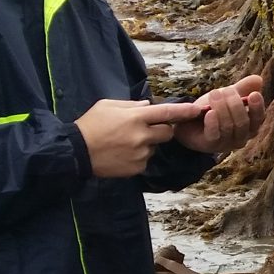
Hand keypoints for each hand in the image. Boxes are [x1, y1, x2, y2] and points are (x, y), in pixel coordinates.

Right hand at [74, 99, 204, 177]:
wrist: (75, 153)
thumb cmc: (90, 125)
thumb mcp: (108, 106)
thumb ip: (131, 105)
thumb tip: (148, 105)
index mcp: (136, 117)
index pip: (167, 113)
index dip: (184, 111)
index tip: (197, 109)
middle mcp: (142, 136)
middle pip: (168, 133)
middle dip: (161, 130)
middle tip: (144, 129)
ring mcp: (140, 153)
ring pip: (155, 147)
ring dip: (147, 144)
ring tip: (124, 143)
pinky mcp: (137, 167)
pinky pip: (145, 160)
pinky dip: (138, 157)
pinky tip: (122, 154)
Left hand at [174, 74, 268, 155]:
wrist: (189, 121)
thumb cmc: (212, 108)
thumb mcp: (227, 96)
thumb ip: (243, 88)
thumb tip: (259, 79)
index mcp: (249, 125)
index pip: (258, 118)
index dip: (257, 107)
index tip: (254, 94)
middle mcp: (241, 137)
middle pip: (243, 122)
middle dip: (234, 104)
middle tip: (224, 90)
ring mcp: (226, 143)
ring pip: (228, 126)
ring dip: (221, 108)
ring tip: (214, 94)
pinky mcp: (210, 145)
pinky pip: (214, 134)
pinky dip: (213, 123)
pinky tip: (210, 112)